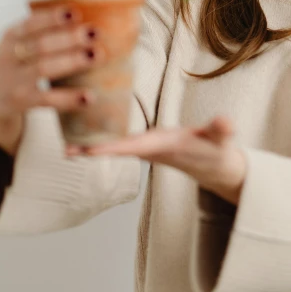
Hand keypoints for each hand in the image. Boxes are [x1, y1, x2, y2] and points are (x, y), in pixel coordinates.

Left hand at [65, 115, 246, 204]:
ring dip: (93, 146)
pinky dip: (105, 138)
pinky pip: (121, 141)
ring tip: (66, 143)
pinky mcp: (148, 146)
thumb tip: (226, 123)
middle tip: (65, 150)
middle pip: (116, 150)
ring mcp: (148, 149)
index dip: (110, 149)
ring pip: (115, 147)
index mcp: (164, 147)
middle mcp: (151, 150)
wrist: (219, 168)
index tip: (87, 151)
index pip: (133, 148)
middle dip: (92, 151)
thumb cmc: (218, 151)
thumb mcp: (222, 140)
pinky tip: (89, 131)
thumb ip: (221, 130)